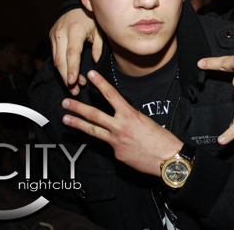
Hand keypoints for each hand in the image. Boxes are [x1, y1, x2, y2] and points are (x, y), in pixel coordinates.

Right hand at [50, 8, 102, 94]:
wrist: (76, 6)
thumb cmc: (91, 19)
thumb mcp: (99, 31)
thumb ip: (98, 46)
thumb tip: (96, 61)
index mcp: (75, 30)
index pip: (72, 53)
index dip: (72, 69)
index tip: (72, 82)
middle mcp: (61, 33)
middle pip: (61, 60)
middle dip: (67, 77)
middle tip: (74, 91)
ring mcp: (54, 35)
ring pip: (56, 60)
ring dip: (64, 75)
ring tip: (74, 87)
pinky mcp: (51, 37)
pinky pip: (55, 56)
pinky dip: (61, 67)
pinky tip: (69, 75)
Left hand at [62, 70, 181, 176]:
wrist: (168, 159)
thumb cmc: (162, 139)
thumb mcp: (146, 122)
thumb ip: (130, 119)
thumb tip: (122, 121)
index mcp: (130, 115)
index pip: (112, 95)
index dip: (100, 83)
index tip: (91, 74)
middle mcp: (120, 127)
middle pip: (94, 114)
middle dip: (78, 107)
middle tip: (65, 102)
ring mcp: (116, 141)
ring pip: (93, 131)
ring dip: (77, 124)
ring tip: (65, 119)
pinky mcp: (117, 154)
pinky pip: (110, 146)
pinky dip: (112, 143)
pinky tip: (120, 146)